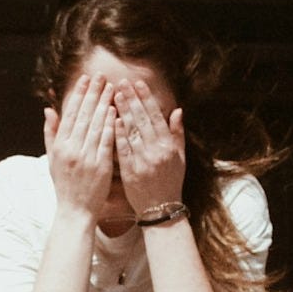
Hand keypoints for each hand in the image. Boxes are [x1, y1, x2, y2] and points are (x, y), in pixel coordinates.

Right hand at [44, 74, 114, 219]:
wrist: (74, 210)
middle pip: (84, 115)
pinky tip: (115, 111)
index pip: (70, 114)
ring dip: (104, 103)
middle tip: (101, 76)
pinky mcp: (100, 166)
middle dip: (93, 93)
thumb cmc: (64, 185)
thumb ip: (50, 133)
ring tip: (112, 87)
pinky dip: (110, 125)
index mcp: (60, 146)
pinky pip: (106, 141)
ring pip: (96, 125)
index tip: (85, 79)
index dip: (78, 95)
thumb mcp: (52, 159)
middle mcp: (71, 150)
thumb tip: (48, 110)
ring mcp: (86, 157)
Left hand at [113, 78, 185, 214]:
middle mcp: (156, 150)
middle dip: (131, 99)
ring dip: (122, 111)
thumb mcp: (180, 157)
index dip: (146, 98)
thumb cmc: (171, 182)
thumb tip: (177, 110)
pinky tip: (112, 120)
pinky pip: (123, 149)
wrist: (161, 209)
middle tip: (121, 82)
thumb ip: (178, 133)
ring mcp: (143, 160)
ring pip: (131, 131)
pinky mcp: (130, 171)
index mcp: (168, 145)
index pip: (156, 116)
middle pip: (142, 119)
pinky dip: (118, 133)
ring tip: (114, 95)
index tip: (138, 83)